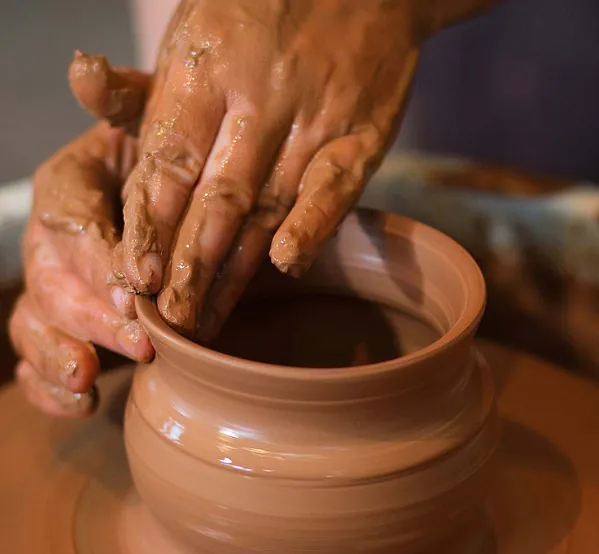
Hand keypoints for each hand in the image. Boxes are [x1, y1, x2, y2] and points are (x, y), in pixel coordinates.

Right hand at [9, 56, 153, 416]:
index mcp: (68, 188)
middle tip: (138, 341)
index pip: (68, 219)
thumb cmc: (163, 167)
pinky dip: (53, 388)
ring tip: (87, 379)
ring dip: (59, 354)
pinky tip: (80, 403)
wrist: (163, 206)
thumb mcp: (153, 126)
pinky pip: (39, 364)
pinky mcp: (60, 329)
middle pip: (53, 281)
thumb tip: (85, 69)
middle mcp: (50, 242)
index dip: (97, 254)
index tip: (136, 286)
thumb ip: (125, 100)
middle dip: (92, 314)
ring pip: (36, 325)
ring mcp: (50, 289)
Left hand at [115, 0, 495, 341]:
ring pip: (267, 207)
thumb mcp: (195, 35)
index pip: (168, 164)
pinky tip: (285, 265)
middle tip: (169, 325)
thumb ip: (147, 84)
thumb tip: (83, 80)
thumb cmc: (263, 14)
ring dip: (235, 271)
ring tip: (208, 321)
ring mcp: (315, 118)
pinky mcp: (363, 136)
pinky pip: (335, 188)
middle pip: (215, 200)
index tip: (135, 282)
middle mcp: (259, 97)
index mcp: (204, 68)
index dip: (151, 228)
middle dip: (188, 269)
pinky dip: (312, 228)